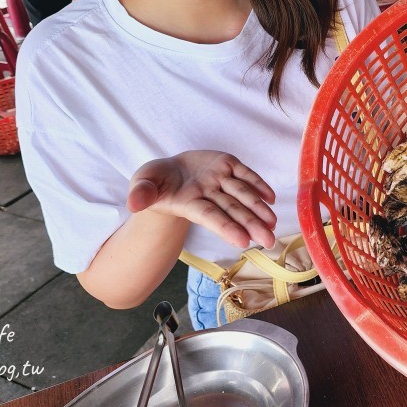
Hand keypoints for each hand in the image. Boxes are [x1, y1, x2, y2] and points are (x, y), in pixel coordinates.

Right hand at [127, 150, 277, 249]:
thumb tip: (133, 204)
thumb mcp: (142, 184)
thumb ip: (141, 193)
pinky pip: (245, 175)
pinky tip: (270, 198)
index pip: (210, 216)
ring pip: (243, 194)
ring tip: (273, 222)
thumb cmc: (154, 182)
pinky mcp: (227, 165)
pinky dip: (258, 185)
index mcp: (190, 202)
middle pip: (233, 210)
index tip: (243, 241)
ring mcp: (220, 179)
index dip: (226, 228)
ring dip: (259, 208)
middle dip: (251, 224)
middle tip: (269, 241)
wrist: (167, 172)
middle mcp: (208, 193)